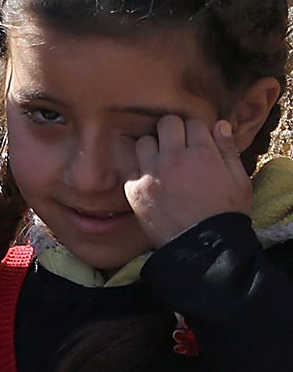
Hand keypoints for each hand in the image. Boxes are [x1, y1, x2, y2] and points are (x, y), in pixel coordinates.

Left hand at [126, 115, 251, 247]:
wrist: (204, 249)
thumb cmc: (226, 215)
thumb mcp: (240, 182)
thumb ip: (228, 151)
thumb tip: (219, 125)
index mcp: (202, 154)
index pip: (193, 122)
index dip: (196, 131)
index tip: (197, 142)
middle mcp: (173, 158)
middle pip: (166, 123)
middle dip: (174, 131)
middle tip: (179, 147)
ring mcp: (151, 173)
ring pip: (144, 141)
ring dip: (154, 149)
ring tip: (164, 164)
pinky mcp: (134, 189)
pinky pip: (132, 167)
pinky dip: (141, 172)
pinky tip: (152, 182)